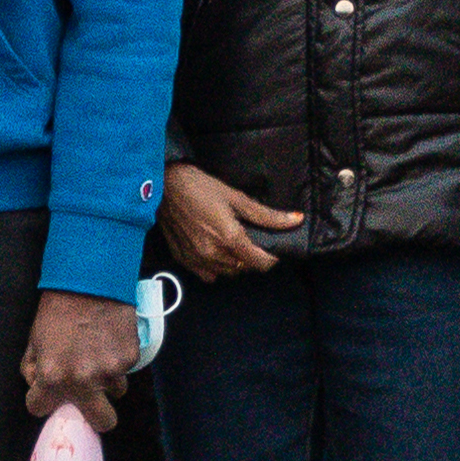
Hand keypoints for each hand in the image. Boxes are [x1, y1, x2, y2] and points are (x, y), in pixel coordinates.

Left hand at [22, 291, 137, 427]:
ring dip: (106, 380)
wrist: (89, 282)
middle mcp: (84, 380)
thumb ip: (33, 369)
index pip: (40, 409)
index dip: (42, 400)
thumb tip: (38, 386)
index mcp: (53, 377)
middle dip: (95, 415)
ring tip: (98, 353)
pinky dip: (117, 359)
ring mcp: (111, 371)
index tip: (48, 393)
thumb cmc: (57, 310)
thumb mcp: (34, 339)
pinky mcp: (130, 359)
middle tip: (89, 398)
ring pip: (114, 391)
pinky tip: (108, 339)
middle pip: (101, 422)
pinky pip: (124, 370)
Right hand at [156, 159, 300, 281]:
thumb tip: (295, 220)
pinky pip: (208, 275)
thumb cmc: (199, 187)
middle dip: (251, 257)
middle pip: (245, 268)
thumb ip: (267, 216)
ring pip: (227, 273)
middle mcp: (213, 254)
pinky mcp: (183, 259)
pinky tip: (213, 250)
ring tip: (230, 243)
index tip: (271, 248)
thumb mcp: (236, 198)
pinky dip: (215, 267)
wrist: (164, 186)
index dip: (271, 257)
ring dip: (233, 262)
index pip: (261, 263)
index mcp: (230, 238)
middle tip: (247, 239)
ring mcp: (197, 259)